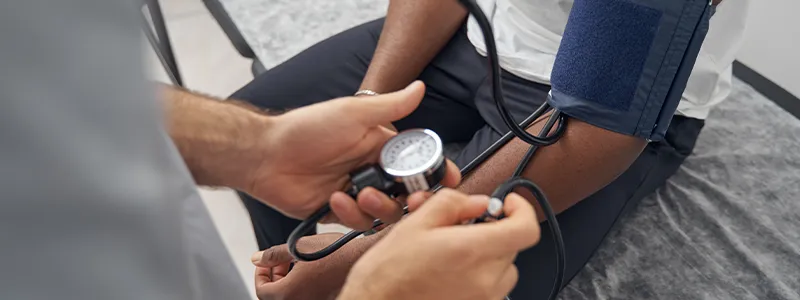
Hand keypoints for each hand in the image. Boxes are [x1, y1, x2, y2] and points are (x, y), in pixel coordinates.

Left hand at [244, 81, 460, 227]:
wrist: (266, 156)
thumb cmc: (307, 128)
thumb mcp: (353, 113)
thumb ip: (390, 106)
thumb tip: (419, 87)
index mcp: (381, 145)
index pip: (419, 162)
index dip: (436, 172)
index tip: (448, 180)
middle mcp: (373, 170)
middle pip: (409, 193)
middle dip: (414, 199)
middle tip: (412, 200)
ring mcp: (357, 192)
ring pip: (387, 212)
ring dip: (379, 206)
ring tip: (359, 194)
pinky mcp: (340, 212)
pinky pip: (359, 222)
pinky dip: (350, 214)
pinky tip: (334, 199)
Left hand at [251, 233, 372, 299]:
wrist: (364, 257)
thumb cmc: (336, 251)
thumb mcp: (299, 246)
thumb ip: (273, 254)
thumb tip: (257, 258)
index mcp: (289, 293)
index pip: (262, 290)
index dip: (261, 274)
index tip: (267, 262)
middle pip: (275, 296)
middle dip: (275, 277)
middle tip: (283, 261)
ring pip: (290, 297)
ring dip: (288, 282)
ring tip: (299, 263)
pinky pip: (305, 296)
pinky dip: (302, 286)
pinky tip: (312, 271)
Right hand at [339, 189, 540, 299]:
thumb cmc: (388, 275)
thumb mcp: (415, 224)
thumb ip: (452, 204)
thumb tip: (476, 201)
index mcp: (472, 251)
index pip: (526, 229)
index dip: (521, 210)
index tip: (506, 204)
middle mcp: (484, 279)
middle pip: (512, 246)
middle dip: (493, 231)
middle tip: (463, 227)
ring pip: (504, 269)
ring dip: (488, 256)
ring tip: (455, 254)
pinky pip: (491, 289)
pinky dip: (479, 277)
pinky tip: (451, 273)